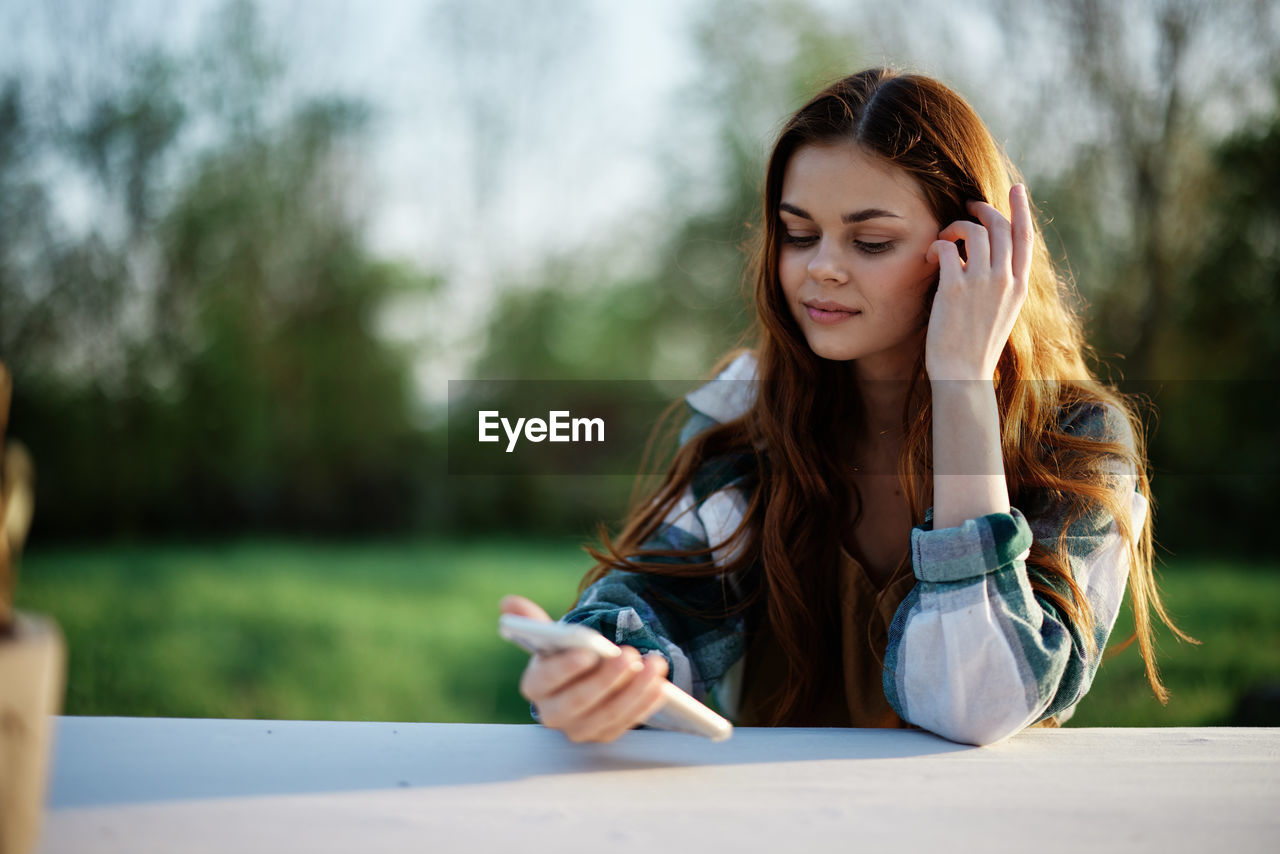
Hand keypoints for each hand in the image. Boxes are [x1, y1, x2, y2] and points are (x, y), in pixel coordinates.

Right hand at [500, 594, 669, 742]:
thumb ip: (534, 622)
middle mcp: (552, 714)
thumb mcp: (551, 640)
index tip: (588, 652)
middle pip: (579, 702)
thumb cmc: (565, 656)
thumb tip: (508, 602)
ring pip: (607, 714)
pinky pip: (627, 723)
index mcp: (535, 686)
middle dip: (606, 679)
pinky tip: (661, 685)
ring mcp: (579, 729)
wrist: (582, 681)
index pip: (546, 680)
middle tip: (630, 654)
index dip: (566, 668)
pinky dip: (645, 704)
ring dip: (634, 690)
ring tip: (654, 664)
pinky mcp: (604, 736)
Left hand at [924, 184, 1032, 381]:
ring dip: (955, 226)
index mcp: (1019, 286)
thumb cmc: (976, 344)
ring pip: (974, 232)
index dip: (1021, 209)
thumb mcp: (1000, 312)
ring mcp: (981, 283)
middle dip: (983, 208)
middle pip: (1000, 226)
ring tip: (944, 238)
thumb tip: (984, 256)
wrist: (963, 373)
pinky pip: (946, 249)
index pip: (1026, 238)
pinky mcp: (954, 289)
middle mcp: (1004, 280)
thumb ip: (1000, 283)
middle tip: (968, 205)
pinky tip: (929, 256)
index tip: (1017, 188)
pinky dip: (936, 245)